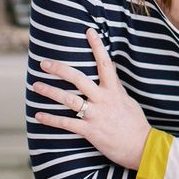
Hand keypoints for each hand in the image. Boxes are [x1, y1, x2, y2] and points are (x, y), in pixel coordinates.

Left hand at [32, 28, 151, 169]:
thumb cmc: (136, 124)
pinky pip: (66, 123)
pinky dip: (51, 119)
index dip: (97, 46)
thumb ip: (116, 86)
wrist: (142, 147)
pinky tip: (38, 115)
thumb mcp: (127, 100)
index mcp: (114, 91)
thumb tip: (110, 71)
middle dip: (60, 69)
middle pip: (78, 79)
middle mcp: (103, 100)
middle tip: (44, 62)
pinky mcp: (90, 131)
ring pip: (69, 99)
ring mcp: (96, 115)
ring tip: (35, 85)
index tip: (89, 31)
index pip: (105, 63)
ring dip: (50, 92)